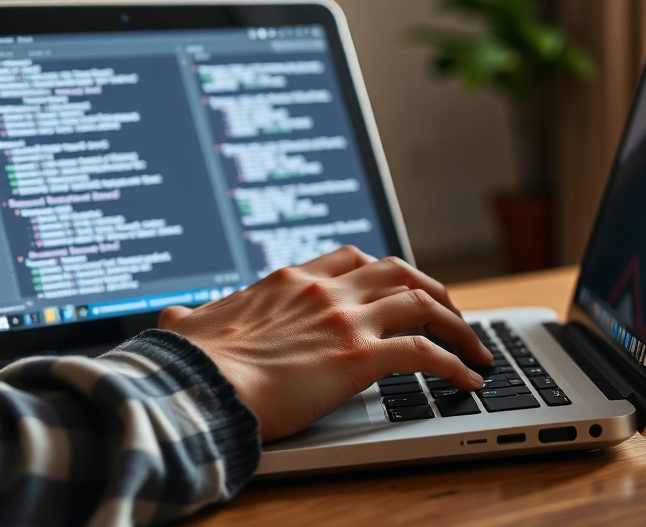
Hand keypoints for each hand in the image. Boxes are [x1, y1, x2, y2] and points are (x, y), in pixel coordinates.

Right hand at [158, 246, 491, 441]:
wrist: (194, 386)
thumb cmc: (189, 363)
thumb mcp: (186, 327)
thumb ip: (188, 317)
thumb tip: (171, 318)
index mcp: (288, 281)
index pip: (350, 258)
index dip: (382, 272)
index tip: (397, 288)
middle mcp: (324, 291)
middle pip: (398, 271)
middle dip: (431, 289)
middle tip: (449, 312)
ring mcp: (344, 320)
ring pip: (424, 303)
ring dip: (457, 324)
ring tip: (474, 348)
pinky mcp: (359, 357)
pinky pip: (426, 353)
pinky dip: (455, 365)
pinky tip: (468, 381)